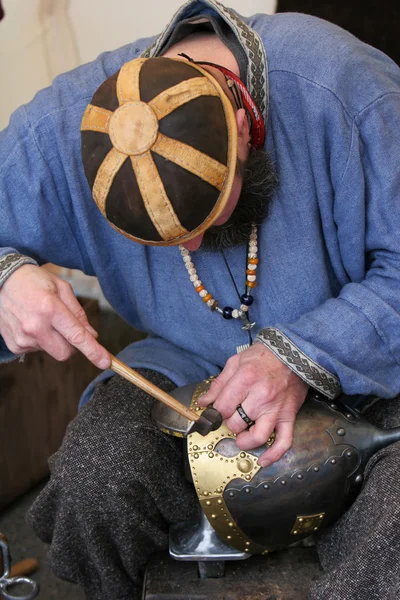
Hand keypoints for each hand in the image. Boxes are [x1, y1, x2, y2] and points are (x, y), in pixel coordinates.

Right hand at [0, 264, 109, 368]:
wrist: (1, 280)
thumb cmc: (34, 281)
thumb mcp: (62, 288)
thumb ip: (78, 313)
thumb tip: (91, 335)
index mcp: (50, 309)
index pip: (77, 336)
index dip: (94, 351)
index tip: (105, 362)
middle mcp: (35, 326)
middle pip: (66, 353)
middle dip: (73, 346)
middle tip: (67, 329)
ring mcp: (23, 338)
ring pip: (52, 351)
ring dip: (54, 340)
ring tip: (43, 319)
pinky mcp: (15, 345)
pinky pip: (37, 350)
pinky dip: (40, 341)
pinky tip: (31, 323)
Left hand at [198, 343, 307, 466]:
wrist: (294, 352)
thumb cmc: (263, 356)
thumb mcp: (236, 362)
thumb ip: (220, 384)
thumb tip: (205, 402)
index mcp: (245, 379)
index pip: (223, 407)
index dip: (216, 412)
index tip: (217, 410)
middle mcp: (261, 396)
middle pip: (236, 423)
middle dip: (230, 423)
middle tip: (231, 416)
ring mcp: (276, 408)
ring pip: (257, 436)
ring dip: (245, 441)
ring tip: (241, 437)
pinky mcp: (289, 415)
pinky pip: (284, 441)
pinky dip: (274, 454)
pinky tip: (263, 460)